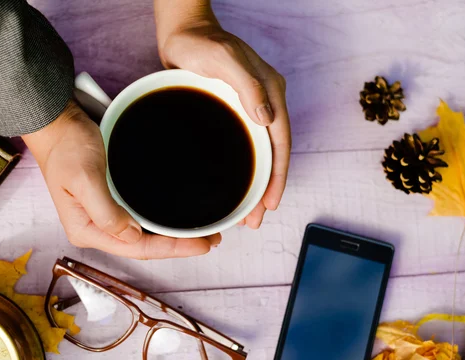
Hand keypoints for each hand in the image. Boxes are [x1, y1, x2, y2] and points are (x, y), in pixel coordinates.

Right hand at [23, 101, 220, 258]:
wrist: (58, 124)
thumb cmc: (67, 147)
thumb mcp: (84, 177)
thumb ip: (105, 211)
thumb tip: (131, 235)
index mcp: (87, 230)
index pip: (137, 248)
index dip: (172, 249)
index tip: (202, 245)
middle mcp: (96, 228)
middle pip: (143, 246)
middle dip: (178, 246)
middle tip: (212, 240)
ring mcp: (104, 216)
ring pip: (144, 235)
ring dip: (173, 236)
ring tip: (203, 233)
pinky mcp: (111, 201)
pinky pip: (141, 218)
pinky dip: (161, 221)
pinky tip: (178, 218)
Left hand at [154, 0, 290, 228]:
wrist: (183, 33)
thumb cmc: (201, 43)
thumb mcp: (224, 60)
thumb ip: (248, 86)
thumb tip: (267, 120)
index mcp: (270, 94)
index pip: (281, 142)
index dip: (278, 176)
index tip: (270, 204)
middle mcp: (264, 104)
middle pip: (272, 155)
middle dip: (267, 189)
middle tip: (256, 220)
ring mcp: (250, 109)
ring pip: (258, 155)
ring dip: (254, 185)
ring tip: (245, 214)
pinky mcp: (233, 114)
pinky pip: (243, 148)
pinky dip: (241, 170)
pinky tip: (231, 187)